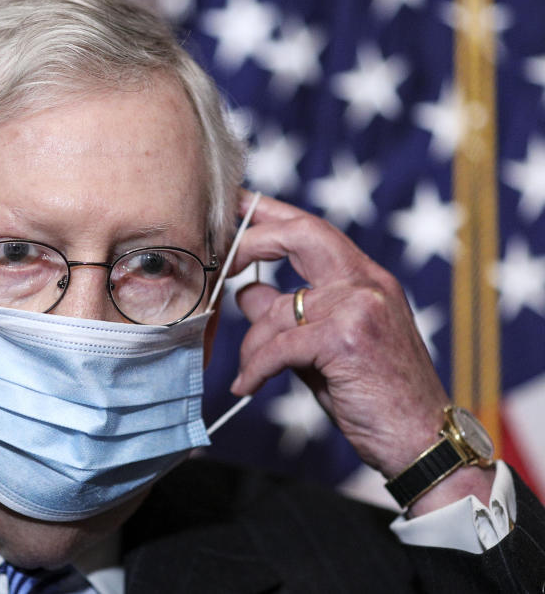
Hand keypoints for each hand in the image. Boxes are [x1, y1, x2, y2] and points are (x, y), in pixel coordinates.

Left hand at [227, 191, 491, 511]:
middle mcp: (367, 283)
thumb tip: (245, 292)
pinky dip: (256, 367)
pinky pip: (277, 346)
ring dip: (253, 344)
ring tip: (250, 373)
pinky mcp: (346, 339)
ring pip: (276, 308)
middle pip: (300, 234)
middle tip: (221, 260)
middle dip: (252, 241)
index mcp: (366, 279)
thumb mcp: (326, 345)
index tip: (236, 202)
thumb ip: (290, 314)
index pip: (312, 229)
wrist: (422, 441)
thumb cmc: (375, 396)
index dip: (270, 213)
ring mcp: (360, 306)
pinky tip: (248, 386)